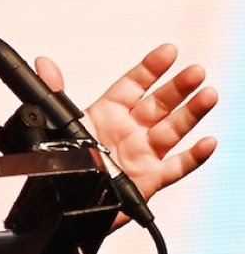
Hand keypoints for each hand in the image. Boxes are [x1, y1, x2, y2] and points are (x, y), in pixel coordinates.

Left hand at [34, 43, 217, 227]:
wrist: (60, 202)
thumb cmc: (62, 164)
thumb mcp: (57, 125)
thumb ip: (54, 93)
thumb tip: (44, 64)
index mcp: (108, 114)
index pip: (134, 85)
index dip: (151, 68)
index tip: (169, 51)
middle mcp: (129, 131)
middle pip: (159, 104)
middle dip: (178, 87)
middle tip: (195, 71)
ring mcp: (142, 154)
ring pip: (173, 130)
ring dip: (192, 113)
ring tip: (208, 95)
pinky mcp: (149, 179)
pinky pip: (176, 167)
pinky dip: (193, 156)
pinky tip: (208, 142)